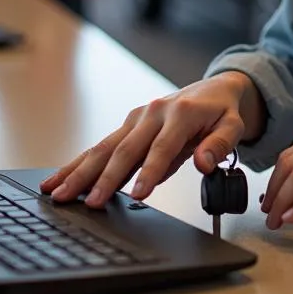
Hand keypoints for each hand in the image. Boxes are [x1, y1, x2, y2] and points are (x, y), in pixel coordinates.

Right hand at [39, 71, 262, 207]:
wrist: (213, 90)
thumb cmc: (222, 112)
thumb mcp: (234, 126)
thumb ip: (220, 144)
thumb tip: (204, 163)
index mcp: (180, 114)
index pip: (162, 148)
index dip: (150, 172)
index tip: (137, 194)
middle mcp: (152, 113)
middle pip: (124, 149)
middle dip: (105, 178)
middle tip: (90, 203)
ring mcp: (136, 119)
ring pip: (104, 148)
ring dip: (80, 172)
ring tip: (58, 194)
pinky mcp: (127, 126)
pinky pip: (101, 147)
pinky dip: (79, 164)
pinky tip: (58, 179)